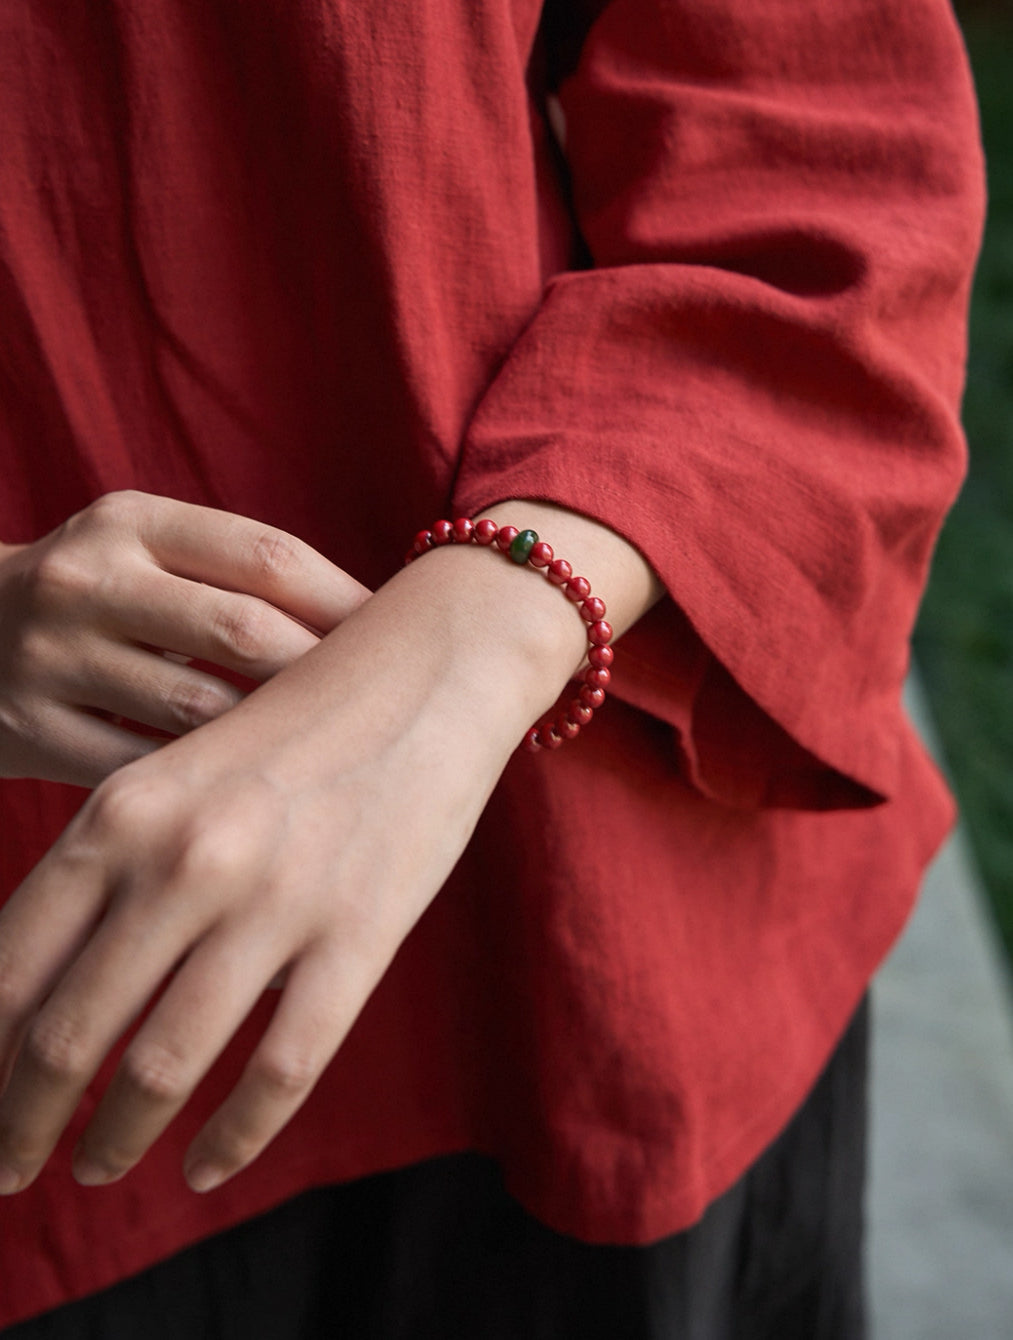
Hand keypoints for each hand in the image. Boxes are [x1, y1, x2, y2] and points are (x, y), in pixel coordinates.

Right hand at [0, 491, 369, 786]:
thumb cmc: (95, 594)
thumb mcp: (143, 549)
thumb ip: (234, 572)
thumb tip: (373, 622)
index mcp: (130, 522)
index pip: (268, 557)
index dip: (347, 602)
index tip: (402, 639)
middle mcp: (87, 580)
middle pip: (244, 631)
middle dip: (324, 674)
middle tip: (384, 709)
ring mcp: (52, 658)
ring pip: (200, 709)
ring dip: (276, 736)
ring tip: (335, 755)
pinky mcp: (32, 731)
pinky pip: (150, 766)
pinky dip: (211, 780)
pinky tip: (257, 790)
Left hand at [0, 499, 661, 1195]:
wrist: (428, 669)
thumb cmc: (297, 722)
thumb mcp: (180, 774)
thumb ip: (111, 866)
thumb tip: (42, 988)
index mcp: (124, 814)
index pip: (10, 969)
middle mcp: (185, 860)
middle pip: (68, 1036)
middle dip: (22, 1126)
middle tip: (8, 1171)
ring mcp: (275, 901)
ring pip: (163, 1069)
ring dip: (113, 1143)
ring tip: (94, 1170)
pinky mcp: (360, 935)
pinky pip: (280, 1073)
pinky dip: (233, 1140)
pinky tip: (207, 1168)